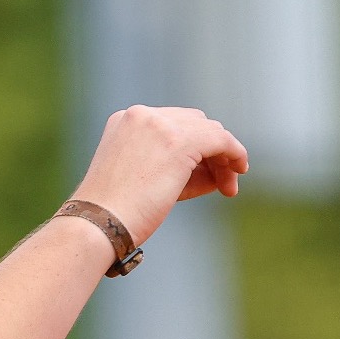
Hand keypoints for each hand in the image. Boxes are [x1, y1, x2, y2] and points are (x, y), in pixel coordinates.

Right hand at [71, 106, 248, 245]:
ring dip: (223, 157)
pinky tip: (239, 171)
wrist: (100, 222)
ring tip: (228, 186)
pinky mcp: (180, 140)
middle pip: (194, 123)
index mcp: (125, 120)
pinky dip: (235, 154)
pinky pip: (222, 140)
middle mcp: (141, 115)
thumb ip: (174, 165)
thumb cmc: (116, 211)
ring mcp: (160, 125)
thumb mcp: (142, 178)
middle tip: (220, 182)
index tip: (204, 173)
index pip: (173, 124)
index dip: (194, 147)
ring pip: (210, 131)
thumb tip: (216, 169)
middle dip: (211, 151)